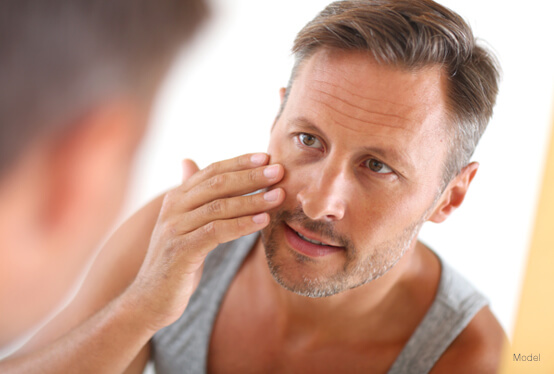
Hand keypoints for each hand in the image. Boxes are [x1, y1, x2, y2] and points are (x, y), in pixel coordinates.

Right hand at [124, 153, 284, 329]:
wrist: (148, 300)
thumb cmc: (174, 261)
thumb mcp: (182, 225)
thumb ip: (191, 196)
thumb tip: (188, 161)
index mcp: (176, 198)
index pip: (212, 171)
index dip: (240, 162)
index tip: (268, 157)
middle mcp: (173, 208)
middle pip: (217, 184)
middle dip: (251, 176)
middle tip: (279, 171)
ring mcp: (174, 229)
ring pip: (219, 207)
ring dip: (252, 200)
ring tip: (278, 196)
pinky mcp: (180, 251)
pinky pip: (216, 231)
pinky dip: (242, 224)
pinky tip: (263, 221)